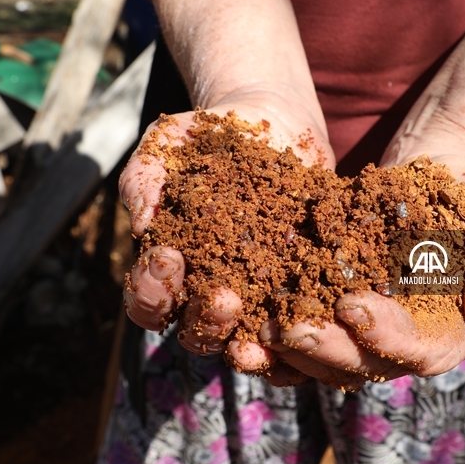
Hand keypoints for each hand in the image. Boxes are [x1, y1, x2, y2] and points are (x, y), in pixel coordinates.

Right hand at [118, 93, 334, 362]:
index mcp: (171, 273)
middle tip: (224, 296)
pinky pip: (306, 323)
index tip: (167, 256)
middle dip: (208, 322)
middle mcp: (212, 296)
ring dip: (260, 341)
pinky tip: (321, 313)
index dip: (151, 290)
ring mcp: (261, 298)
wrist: (274, 122)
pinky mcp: (305, 289)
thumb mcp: (168, 144)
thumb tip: (143, 225)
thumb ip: (145, 178)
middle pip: (200, 336)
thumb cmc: (209, 138)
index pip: (149, 303)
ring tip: (272, 321)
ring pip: (255, 341)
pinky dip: (312, 327)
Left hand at [224, 135, 464, 390]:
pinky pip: (297, 321)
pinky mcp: (328, 304)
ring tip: (250, 333)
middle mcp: (401, 344)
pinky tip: (234, 311)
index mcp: (449, 337)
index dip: (384, 334)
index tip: (352, 305)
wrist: (439, 174)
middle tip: (288, 327)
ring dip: (283, 350)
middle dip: (322, 347)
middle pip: (359, 362)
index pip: (417, 351)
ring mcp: (361, 329)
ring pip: (319, 354)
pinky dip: (266, 324)